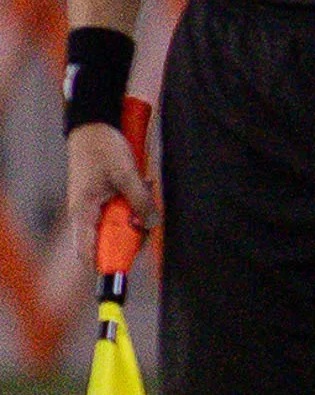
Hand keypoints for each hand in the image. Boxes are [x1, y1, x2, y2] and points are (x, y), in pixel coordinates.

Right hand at [64, 124, 152, 271]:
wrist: (95, 125)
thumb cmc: (103, 149)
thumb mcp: (127, 175)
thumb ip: (140, 201)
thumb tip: (151, 224)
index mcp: (82, 212)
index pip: (87, 251)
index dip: (105, 264)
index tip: (125, 269)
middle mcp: (85, 214)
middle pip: (108, 241)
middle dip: (131, 235)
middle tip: (148, 219)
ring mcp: (94, 206)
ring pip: (118, 226)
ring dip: (135, 216)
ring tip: (144, 189)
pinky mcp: (103, 198)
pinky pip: (121, 211)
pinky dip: (134, 204)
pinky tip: (143, 185)